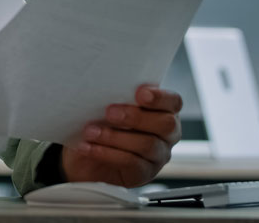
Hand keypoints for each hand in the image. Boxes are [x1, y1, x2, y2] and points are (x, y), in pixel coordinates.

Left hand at [59, 84, 182, 187]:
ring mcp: (158, 156)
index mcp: (163, 111)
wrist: (85, 152)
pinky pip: (131, 163)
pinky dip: (107, 153)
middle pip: (166, 124)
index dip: (160, 97)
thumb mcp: (111, 105)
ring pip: (147, 145)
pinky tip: (90, 147)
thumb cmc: (102, 122)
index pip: (173, 102)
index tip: (139, 93)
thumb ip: (119, 96)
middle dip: (135, 117)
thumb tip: (110, 85)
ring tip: (91, 132)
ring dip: (114, 136)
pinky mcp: (144, 173)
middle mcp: (167, 134)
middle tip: (109, 113)